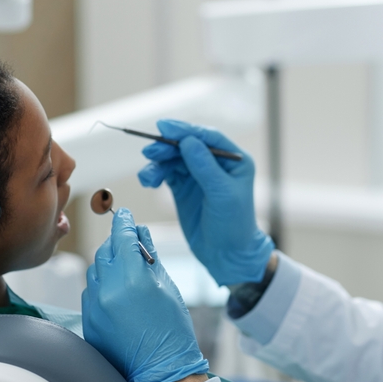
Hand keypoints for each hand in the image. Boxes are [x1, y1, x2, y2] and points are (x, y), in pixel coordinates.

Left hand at [82, 208, 208, 381]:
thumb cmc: (172, 332)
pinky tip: (118, 295)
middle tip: (129, 243)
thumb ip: (151, 258)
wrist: (160, 373)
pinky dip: (102, 286)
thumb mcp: (167, 288)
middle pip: (104, 251)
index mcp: (132, 279)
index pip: (122, 237)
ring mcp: (94, 306)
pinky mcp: (88, 320)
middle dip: (116, 244)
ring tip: (126, 273)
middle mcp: (108, 290)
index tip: (125, 214)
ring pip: (94, 270)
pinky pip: (90, 291)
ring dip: (107, 265)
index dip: (124, 222)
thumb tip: (142, 234)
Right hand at [137, 120, 273, 285]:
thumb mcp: (222, 194)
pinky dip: (155, 174)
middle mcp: (216, 163)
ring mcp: (198, 175)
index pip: (207, 137)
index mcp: (234, 160)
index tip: (164, 127)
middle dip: (167, 147)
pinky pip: (166, 173)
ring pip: (173, 159)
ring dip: (158, 163)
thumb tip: (188, 141)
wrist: (227, 254)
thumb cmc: (234, 224)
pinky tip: (148, 181)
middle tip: (150, 152)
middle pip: (187, 145)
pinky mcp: (184, 187)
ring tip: (148, 177)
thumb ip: (205, 167)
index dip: (185, 130)